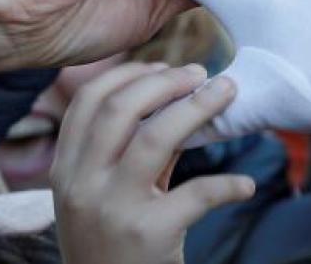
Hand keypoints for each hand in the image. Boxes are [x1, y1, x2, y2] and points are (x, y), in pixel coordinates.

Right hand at [52, 63, 255, 263]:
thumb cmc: (112, 245)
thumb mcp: (105, 196)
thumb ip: (131, 152)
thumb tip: (179, 102)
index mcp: (65, 171)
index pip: (87, 102)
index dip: (127, 74)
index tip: (161, 65)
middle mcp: (81, 186)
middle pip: (120, 109)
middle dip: (165, 81)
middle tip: (200, 73)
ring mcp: (113, 209)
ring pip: (155, 138)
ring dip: (198, 108)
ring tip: (226, 93)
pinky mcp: (148, 235)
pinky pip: (197, 194)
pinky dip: (227, 185)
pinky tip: (245, 186)